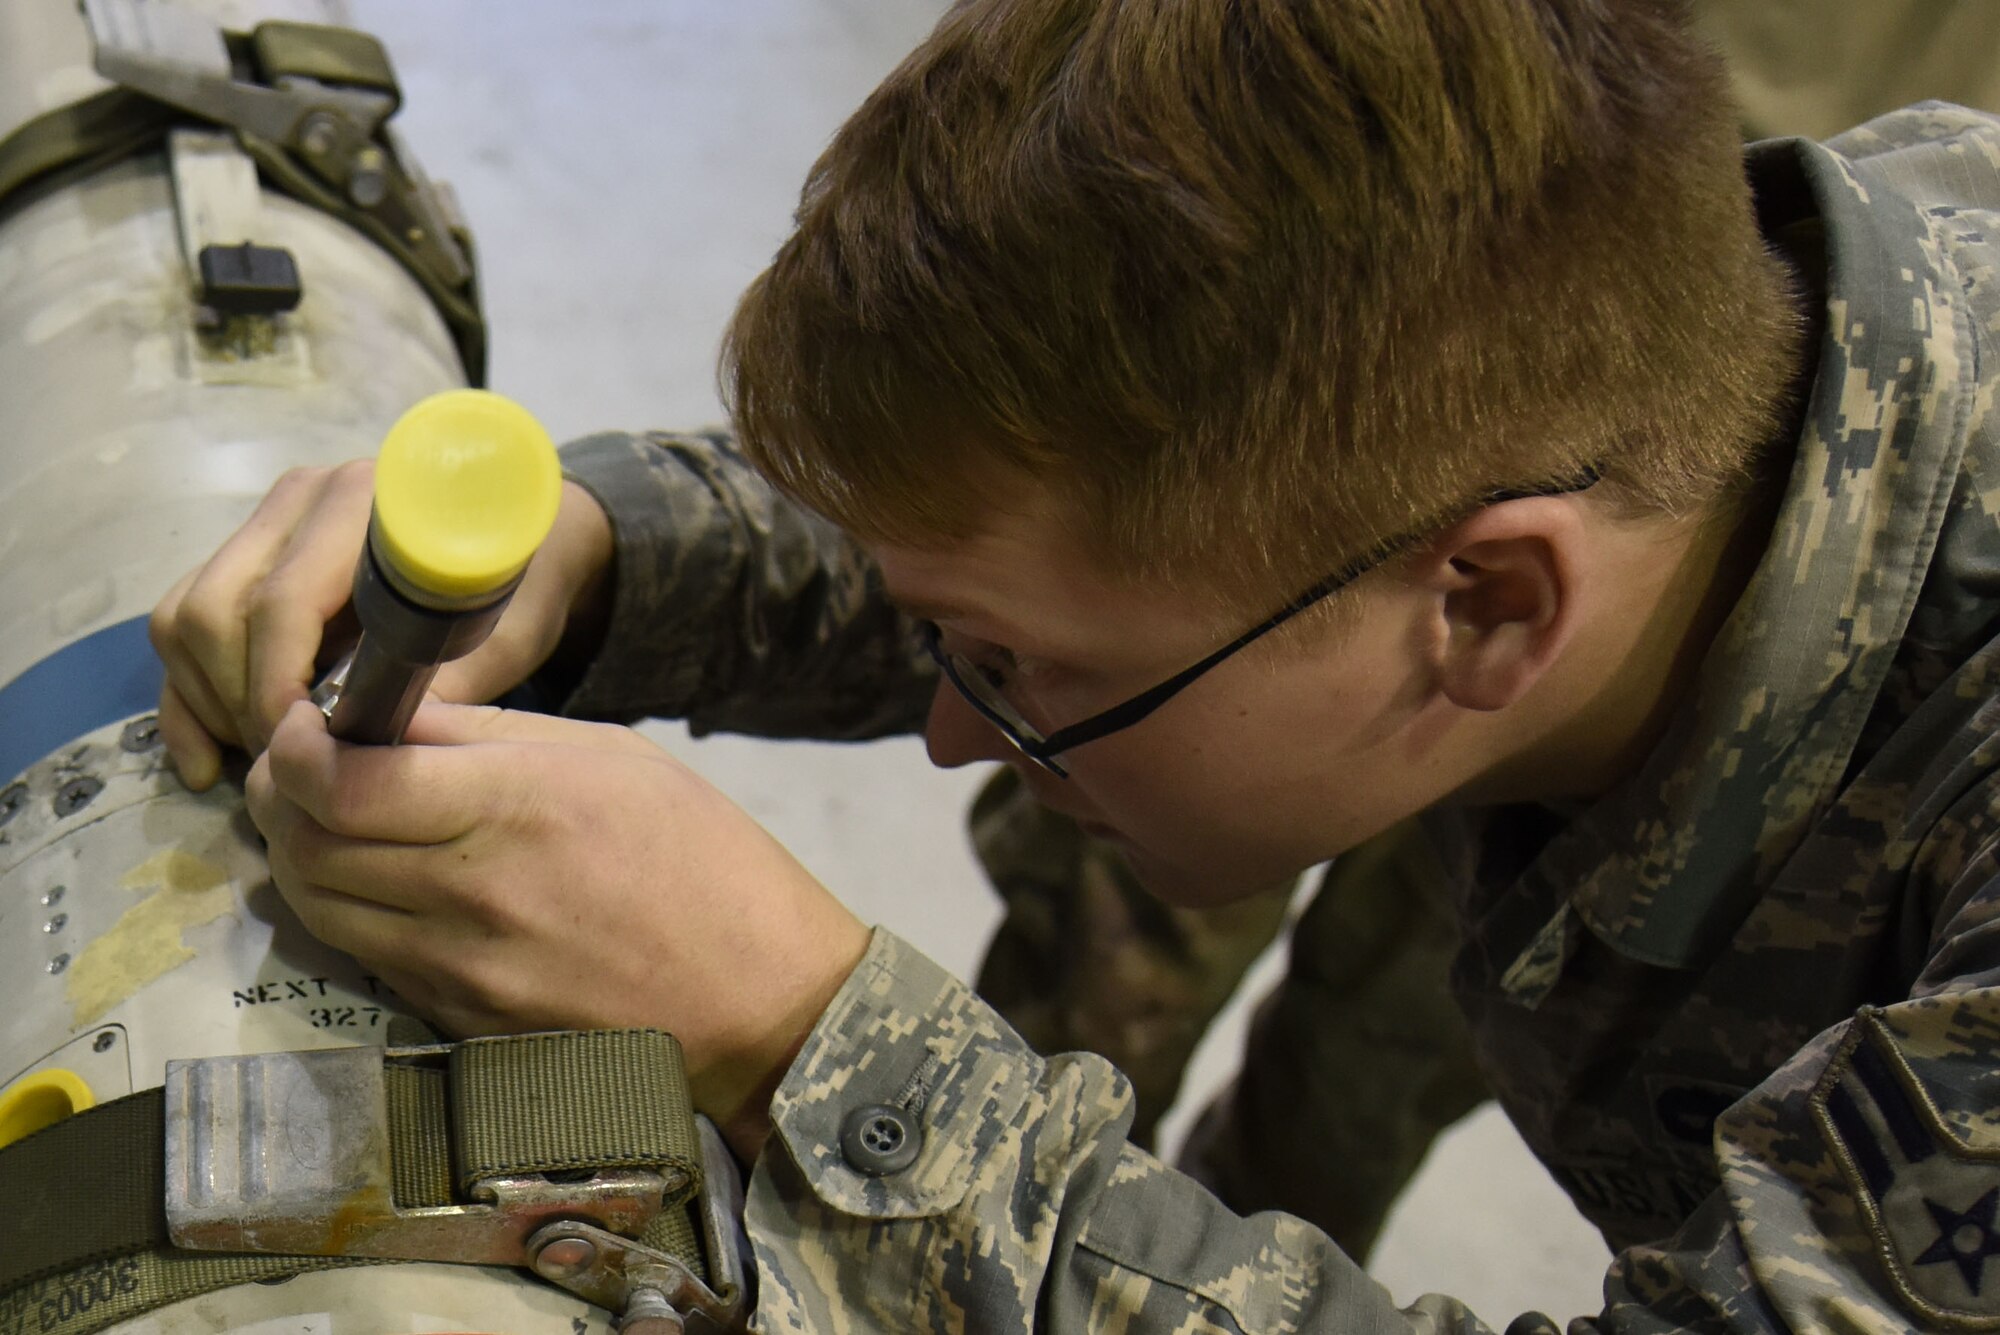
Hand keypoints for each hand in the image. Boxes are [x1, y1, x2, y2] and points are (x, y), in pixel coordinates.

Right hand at [150, 461, 614, 789]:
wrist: (519, 538)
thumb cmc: (519, 588)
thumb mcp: (496, 643)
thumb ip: (438, 691)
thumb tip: (363, 758)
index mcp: (368, 505)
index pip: (283, 604)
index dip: (277, 689)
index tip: (302, 754)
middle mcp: (304, 497)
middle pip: (219, 613)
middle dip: (243, 705)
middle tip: (288, 769)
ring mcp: (266, 520)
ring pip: (188, 618)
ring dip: (212, 702)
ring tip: (267, 760)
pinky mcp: (241, 552)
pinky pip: (180, 623)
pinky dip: (187, 697)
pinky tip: (209, 760)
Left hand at [245, 699, 870, 1155]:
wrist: (760, 999)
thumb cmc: (704, 860)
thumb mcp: (611, 757)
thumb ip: (486, 737)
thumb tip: (384, 717)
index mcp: (515, 805)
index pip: (339, 780)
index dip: (291, 746)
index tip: (300, 722)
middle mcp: (471, 891)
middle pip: (306, 845)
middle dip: (280, 795)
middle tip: (300, 767)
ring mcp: (459, 969)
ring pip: (318, 908)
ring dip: (302, 856)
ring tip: (331, 822)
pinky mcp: (460, 1022)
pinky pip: (366, 958)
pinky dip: (350, 912)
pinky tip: (385, 883)